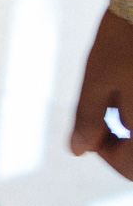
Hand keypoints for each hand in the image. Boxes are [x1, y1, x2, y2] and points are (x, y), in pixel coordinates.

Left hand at [70, 9, 132, 178]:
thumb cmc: (125, 36)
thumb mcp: (98, 77)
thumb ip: (88, 118)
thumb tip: (78, 151)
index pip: (131, 169)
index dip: (105, 156)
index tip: (92, 131)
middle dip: (124, 146)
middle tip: (106, 116)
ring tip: (121, 97)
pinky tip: (132, 85)